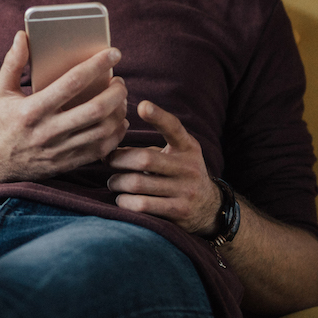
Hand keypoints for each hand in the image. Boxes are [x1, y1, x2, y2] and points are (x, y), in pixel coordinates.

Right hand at [0, 31, 129, 181]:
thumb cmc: (0, 122)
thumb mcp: (1, 91)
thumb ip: (12, 63)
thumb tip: (22, 36)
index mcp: (32, 110)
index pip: (72, 82)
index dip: (97, 65)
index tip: (113, 53)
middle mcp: (48, 131)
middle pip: (96, 109)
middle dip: (116, 92)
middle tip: (119, 81)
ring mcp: (60, 150)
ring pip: (103, 130)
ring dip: (119, 112)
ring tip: (120, 99)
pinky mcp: (67, 163)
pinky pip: (101, 150)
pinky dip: (115, 134)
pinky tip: (117, 121)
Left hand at [106, 100, 218, 234]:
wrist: (209, 208)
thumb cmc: (180, 175)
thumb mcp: (176, 156)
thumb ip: (148, 150)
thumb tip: (109, 150)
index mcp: (188, 147)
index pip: (174, 128)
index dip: (158, 116)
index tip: (142, 105)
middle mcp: (189, 167)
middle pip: (144, 158)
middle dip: (118, 160)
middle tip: (108, 161)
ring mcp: (186, 190)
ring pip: (138, 183)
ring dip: (117, 183)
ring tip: (113, 182)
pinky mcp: (179, 211)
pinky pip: (142, 205)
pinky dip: (125, 202)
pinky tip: (122, 199)